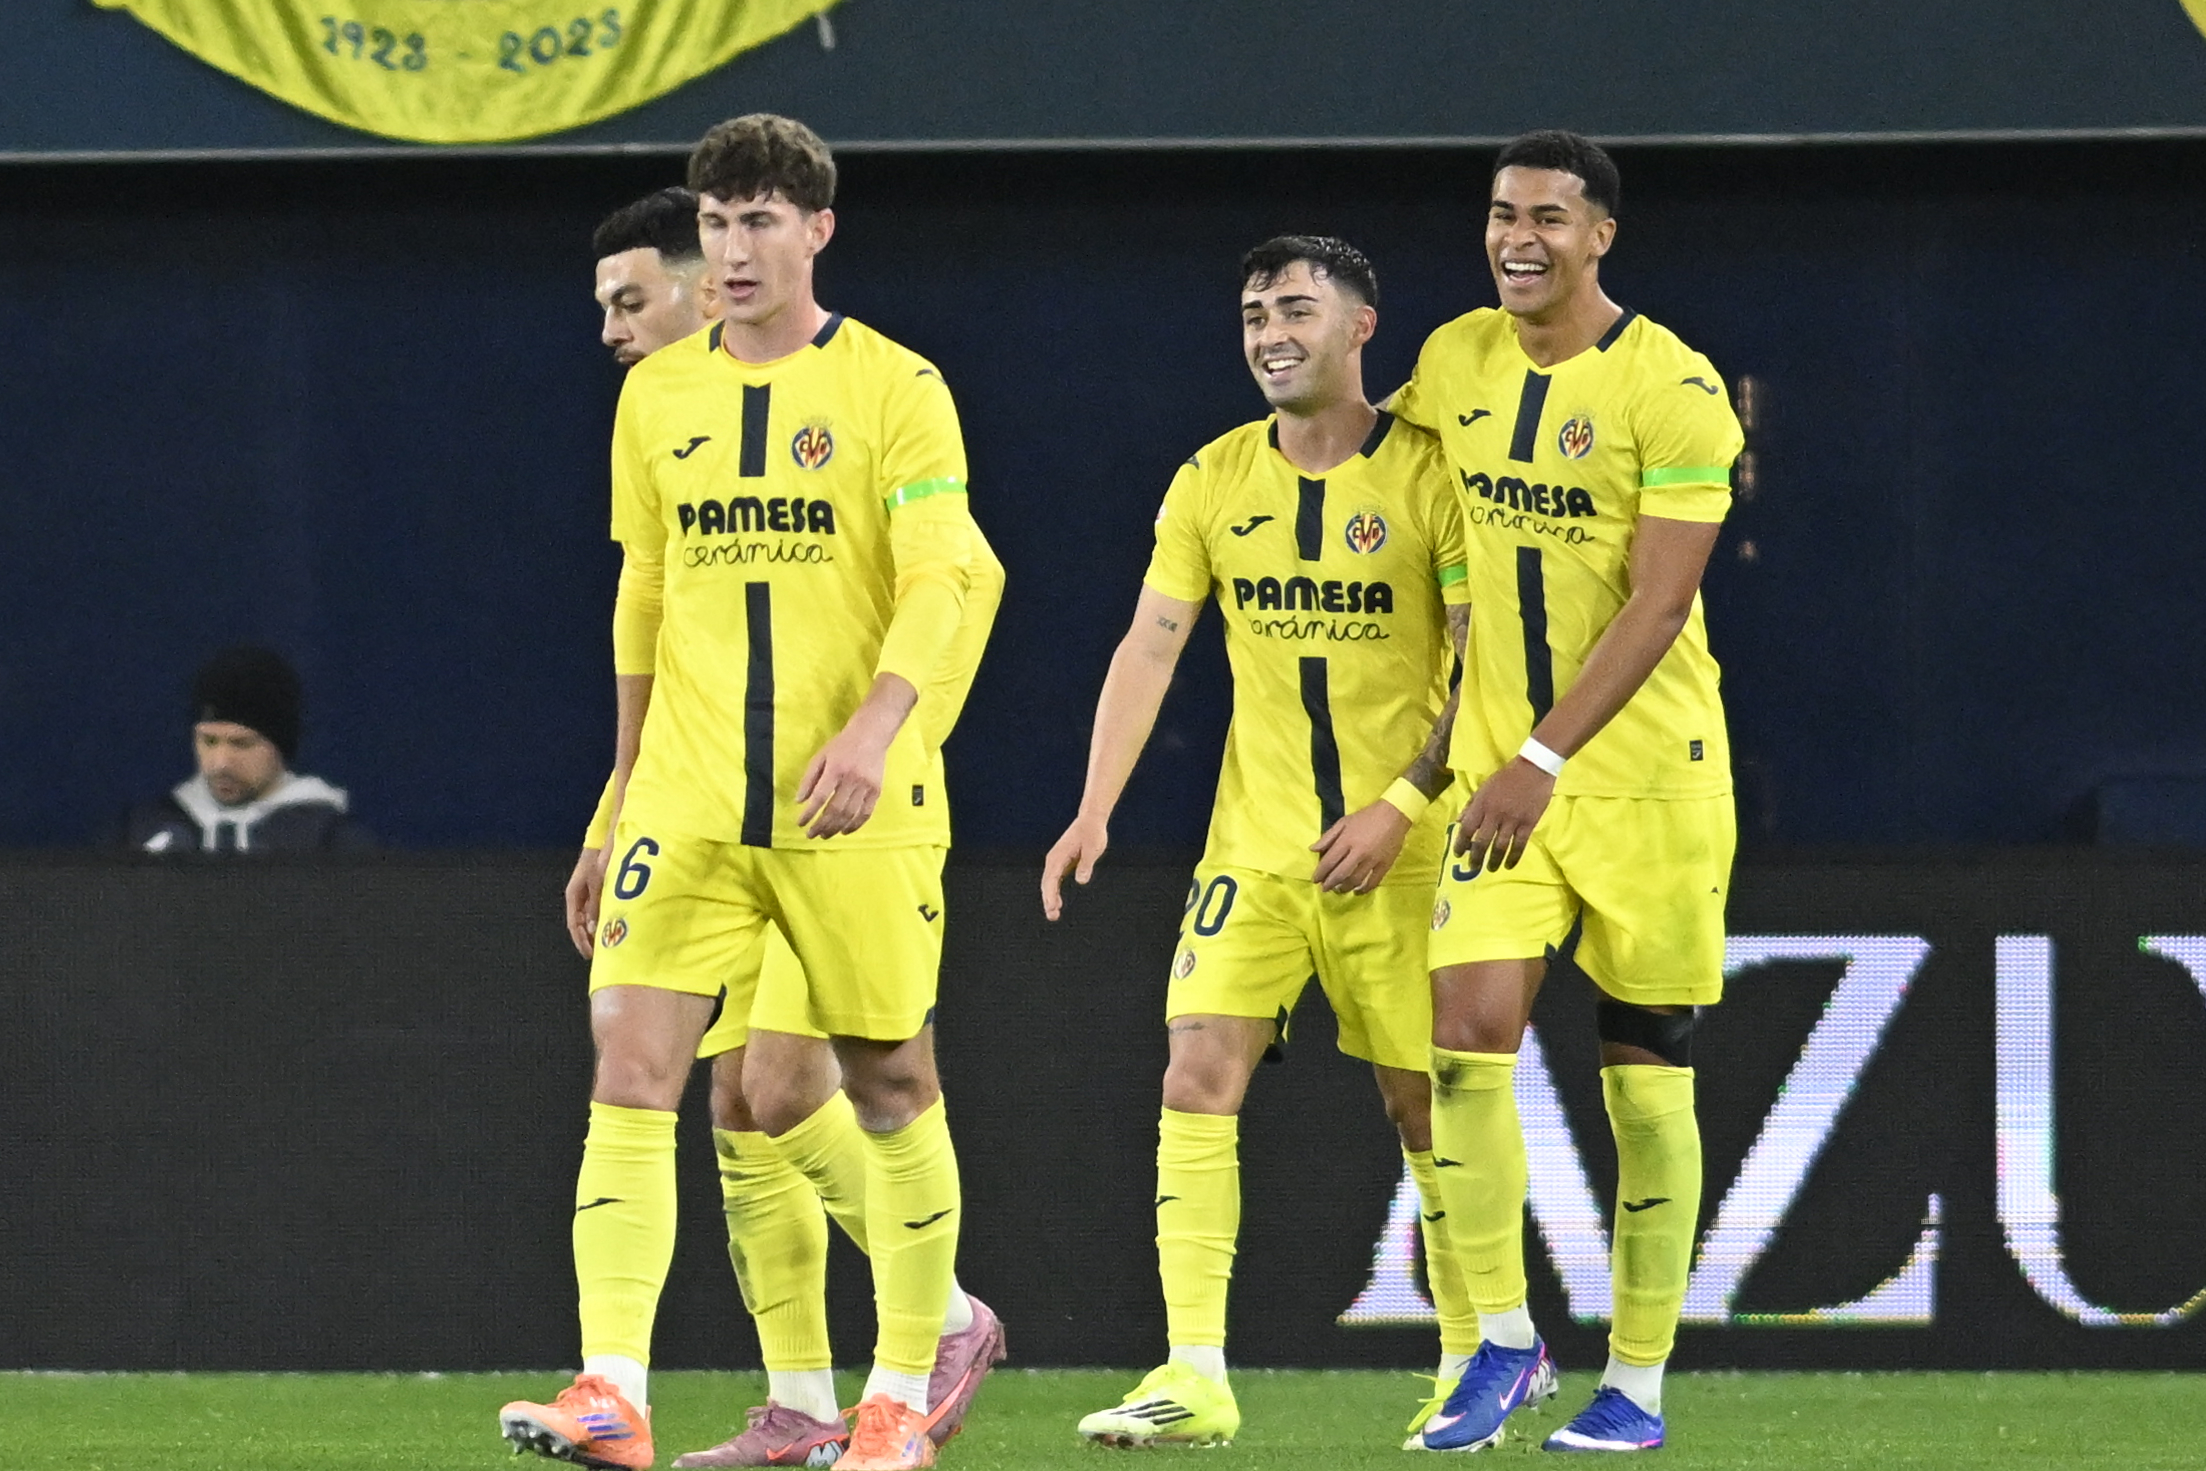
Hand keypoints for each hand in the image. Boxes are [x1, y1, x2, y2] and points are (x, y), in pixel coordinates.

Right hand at [564, 846, 604, 957]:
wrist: (606, 838)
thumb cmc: (599, 857)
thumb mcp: (597, 881)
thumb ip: (595, 903)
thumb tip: (592, 927)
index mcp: (573, 895)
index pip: (573, 925)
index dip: (580, 941)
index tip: (590, 954)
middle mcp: (578, 896)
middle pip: (580, 924)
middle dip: (588, 939)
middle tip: (600, 954)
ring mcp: (588, 892)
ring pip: (589, 918)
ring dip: (595, 931)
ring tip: (606, 945)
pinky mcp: (598, 888)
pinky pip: (597, 909)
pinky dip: (602, 920)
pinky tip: (612, 927)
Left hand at [797, 711, 897, 837]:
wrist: (871, 736)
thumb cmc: (842, 746)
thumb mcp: (820, 756)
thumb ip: (809, 778)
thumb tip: (800, 801)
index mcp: (835, 769)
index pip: (820, 797)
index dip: (809, 813)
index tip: (800, 823)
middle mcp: (852, 779)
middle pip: (836, 809)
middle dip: (821, 825)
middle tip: (811, 835)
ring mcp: (866, 786)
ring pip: (850, 814)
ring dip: (836, 828)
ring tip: (825, 835)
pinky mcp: (877, 791)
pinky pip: (866, 813)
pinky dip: (855, 825)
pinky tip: (845, 831)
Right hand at [1041, 813, 1109, 919]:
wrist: (1091, 821)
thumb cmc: (1093, 833)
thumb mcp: (1093, 849)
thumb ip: (1086, 864)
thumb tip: (1081, 880)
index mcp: (1058, 856)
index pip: (1051, 879)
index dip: (1051, 894)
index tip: (1053, 907)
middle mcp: (1054, 860)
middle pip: (1047, 884)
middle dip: (1048, 900)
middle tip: (1053, 916)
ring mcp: (1057, 862)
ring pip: (1049, 884)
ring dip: (1050, 899)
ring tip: (1054, 915)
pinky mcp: (1062, 864)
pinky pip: (1055, 881)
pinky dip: (1054, 893)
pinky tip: (1058, 904)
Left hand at [1310, 800, 1413, 892]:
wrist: (1393, 814)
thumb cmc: (1366, 817)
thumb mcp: (1344, 822)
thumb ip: (1327, 837)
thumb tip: (1312, 850)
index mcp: (1346, 840)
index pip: (1329, 861)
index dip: (1320, 873)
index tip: (1315, 880)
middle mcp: (1358, 852)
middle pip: (1340, 873)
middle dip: (1330, 884)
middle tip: (1325, 889)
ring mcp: (1372, 859)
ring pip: (1355, 880)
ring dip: (1345, 888)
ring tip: (1339, 889)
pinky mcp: (1385, 864)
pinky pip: (1373, 882)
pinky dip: (1364, 889)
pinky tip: (1358, 891)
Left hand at [1454, 758, 1556, 871]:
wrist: (1534, 768)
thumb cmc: (1507, 777)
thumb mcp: (1484, 787)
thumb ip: (1471, 805)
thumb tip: (1460, 822)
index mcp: (1482, 803)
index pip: (1467, 828)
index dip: (1461, 843)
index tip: (1458, 854)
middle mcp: (1495, 813)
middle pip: (1482, 841)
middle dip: (1476, 858)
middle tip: (1473, 868)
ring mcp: (1512, 819)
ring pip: (1500, 846)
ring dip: (1494, 861)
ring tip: (1490, 869)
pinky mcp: (1528, 823)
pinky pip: (1519, 845)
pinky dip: (1513, 857)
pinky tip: (1509, 865)